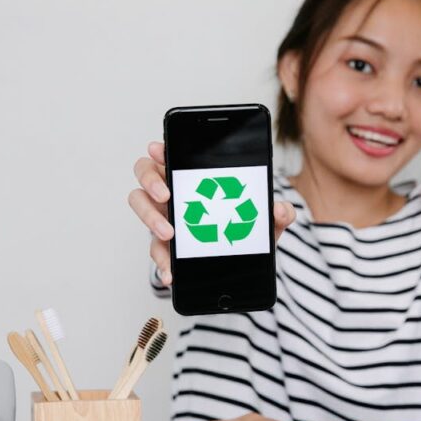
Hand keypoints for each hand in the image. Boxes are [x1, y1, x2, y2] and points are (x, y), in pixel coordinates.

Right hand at [128, 141, 296, 285]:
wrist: (244, 265)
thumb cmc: (248, 230)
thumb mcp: (267, 221)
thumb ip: (279, 213)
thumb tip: (279, 209)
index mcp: (194, 177)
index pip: (171, 155)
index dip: (161, 149)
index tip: (159, 148)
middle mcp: (174, 193)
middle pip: (146, 174)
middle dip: (151, 181)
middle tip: (166, 194)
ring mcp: (165, 218)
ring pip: (141, 208)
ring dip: (150, 219)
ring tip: (170, 234)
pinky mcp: (165, 246)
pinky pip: (155, 251)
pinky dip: (162, 262)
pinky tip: (171, 272)